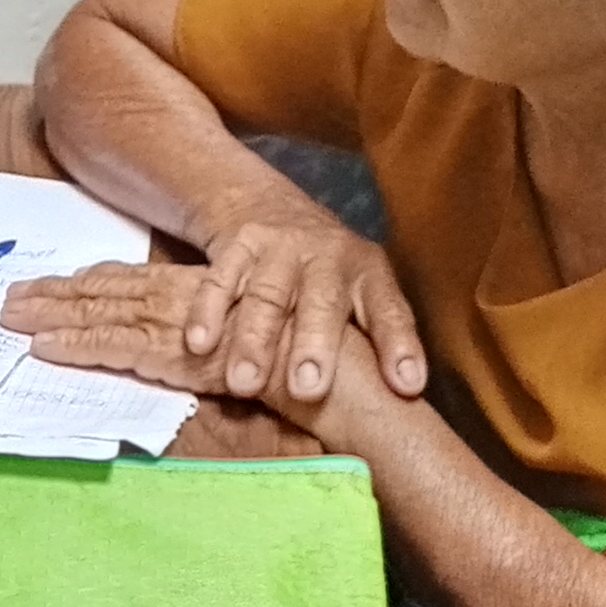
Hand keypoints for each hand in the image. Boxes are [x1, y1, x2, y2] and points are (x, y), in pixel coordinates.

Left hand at [1, 261, 258, 395]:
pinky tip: (43, 347)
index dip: (78, 282)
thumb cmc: (283, 347)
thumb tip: (172, 335)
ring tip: (10, 317)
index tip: (43, 285)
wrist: (314, 361)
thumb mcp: (235, 322)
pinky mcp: (166, 355)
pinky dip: (73, 345)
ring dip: (48, 315)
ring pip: (93, 313)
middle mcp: (169, 296)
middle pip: (97, 291)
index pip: (120, 279)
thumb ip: (198, 322)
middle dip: (49, 295)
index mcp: (185, 285)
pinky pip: (109, 347)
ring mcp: (165, 324)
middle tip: (8, 298)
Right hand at [177, 205, 426, 408]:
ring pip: (267, 295)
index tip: (407, 386)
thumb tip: (406, 400)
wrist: (271, 206)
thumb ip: (377, 340)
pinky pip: (220, 279)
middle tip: (307, 391)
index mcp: (368, 272)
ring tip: (243, 384)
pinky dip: (207, 312)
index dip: (399, 346)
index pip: (389, 310)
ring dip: (255, 340)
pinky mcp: (239, 243)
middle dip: (313, 346)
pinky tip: (199, 345)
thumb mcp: (360, 294)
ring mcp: (280, 247)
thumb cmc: (325, 275)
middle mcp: (328, 255)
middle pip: (322, 302)